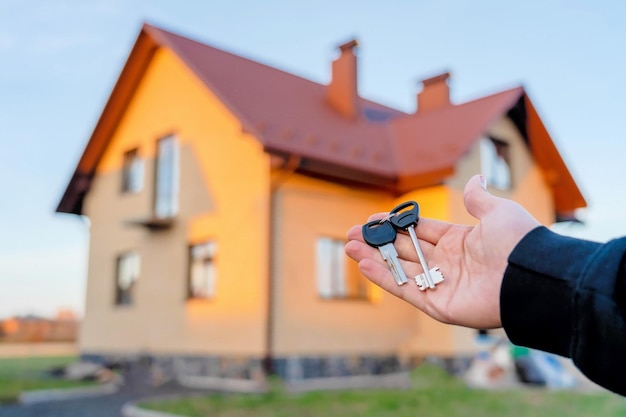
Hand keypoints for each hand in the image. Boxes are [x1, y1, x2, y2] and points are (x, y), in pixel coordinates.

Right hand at [345, 174, 539, 328]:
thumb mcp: (498, 212)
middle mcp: (447, 262)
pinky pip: (406, 290)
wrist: (532, 277)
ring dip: (373, 259)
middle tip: (352, 233)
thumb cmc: (518, 244)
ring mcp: (442, 284)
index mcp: (458, 241)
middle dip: (377, 242)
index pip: (418, 231)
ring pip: (399, 270)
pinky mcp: (439, 305)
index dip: (395, 224)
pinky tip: (364, 263)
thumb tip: (476, 178)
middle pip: (404, 250)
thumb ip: (478, 199)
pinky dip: (384, 278)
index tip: (373, 219)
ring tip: (349, 246)